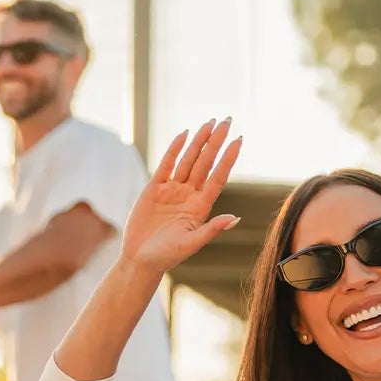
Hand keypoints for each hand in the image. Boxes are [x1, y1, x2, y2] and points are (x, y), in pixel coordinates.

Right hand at [121, 119, 242, 277]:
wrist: (140, 260)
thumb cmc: (167, 257)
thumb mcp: (191, 244)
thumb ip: (212, 229)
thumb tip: (235, 218)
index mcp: (200, 208)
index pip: (217, 177)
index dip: (228, 159)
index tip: (239, 140)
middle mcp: (188, 196)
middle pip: (205, 163)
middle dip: (216, 142)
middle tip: (227, 120)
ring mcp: (172, 190)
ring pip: (188, 160)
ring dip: (199, 142)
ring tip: (210, 123)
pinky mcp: (154, 189)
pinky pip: (166, 165)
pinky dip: (174, 149)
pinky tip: (184, 135)